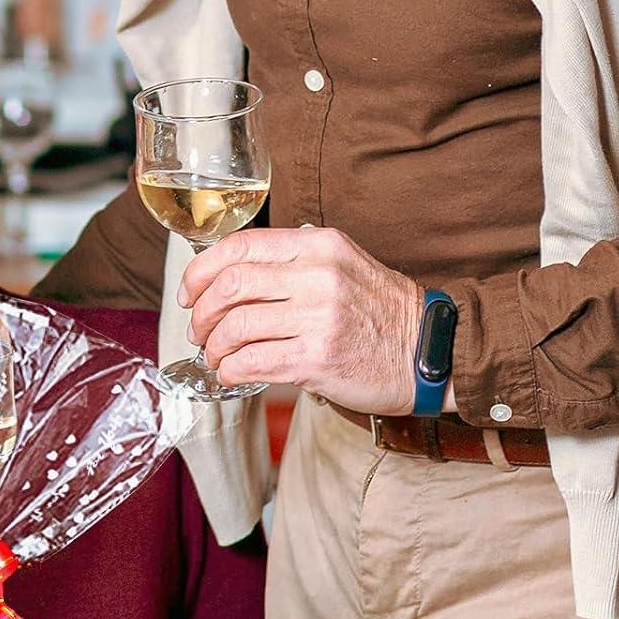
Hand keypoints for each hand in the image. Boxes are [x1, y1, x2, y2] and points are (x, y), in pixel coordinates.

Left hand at [179, 226, 424, 413]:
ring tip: (216, 355)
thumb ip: (291, 264)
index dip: (201, 271)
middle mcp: (318, 276)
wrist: (428, 350)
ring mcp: (319, 318)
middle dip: (202, 313)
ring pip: (237, 327)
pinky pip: (253, 362)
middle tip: (199, 330)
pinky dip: (231, 370)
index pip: (239, 247)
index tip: (190, 293)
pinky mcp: (318, 359)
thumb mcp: (341, 265)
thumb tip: (227, 280)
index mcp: (318, 246)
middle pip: (230, 286)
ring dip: (214, 346)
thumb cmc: (379, 312)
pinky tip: (232, 373)